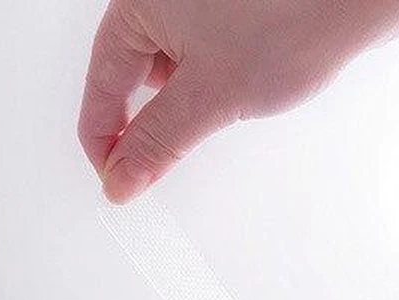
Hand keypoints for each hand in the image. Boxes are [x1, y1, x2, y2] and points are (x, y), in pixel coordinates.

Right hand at [78, 0, 398, 201]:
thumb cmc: (297, 14)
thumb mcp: (210, 98)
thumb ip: (157, 143)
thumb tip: (121, 178)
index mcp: (139, 2)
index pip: (101, 88)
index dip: (108, 146)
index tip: (122, 183)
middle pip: (129, 73)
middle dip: (148, 119)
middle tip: (169, 154)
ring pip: (168, 63)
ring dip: (183, 100)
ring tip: (221, 105)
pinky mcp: (230, 4)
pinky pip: (199, 48)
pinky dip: (210, 76)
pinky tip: (241, 83)